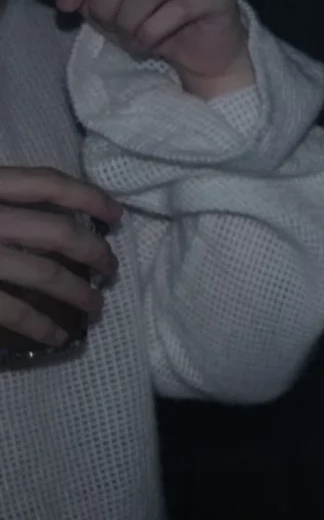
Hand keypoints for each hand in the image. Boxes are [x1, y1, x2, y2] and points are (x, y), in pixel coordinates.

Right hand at [0, 166, 123, 346]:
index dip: (88, 196)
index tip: (116, 214)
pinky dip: (41, 325)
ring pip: (45, 275)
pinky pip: (14, 312)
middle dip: (94, 252)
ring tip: (96, 307)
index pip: (47, 183)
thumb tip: (40, 211)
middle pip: (58, 232)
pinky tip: (58, 336)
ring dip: (79, 294)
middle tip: (111, 268)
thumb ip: (1, 197)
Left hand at [23, 0, 254, 98]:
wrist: (197, 51)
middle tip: (112, 28)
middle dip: (105, 9)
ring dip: (129, 25)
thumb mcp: (98, 0)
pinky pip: (175, 10)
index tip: (66, 7)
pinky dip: (153, 35)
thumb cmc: (148, 19)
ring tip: (133, 37)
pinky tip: (153, 43)